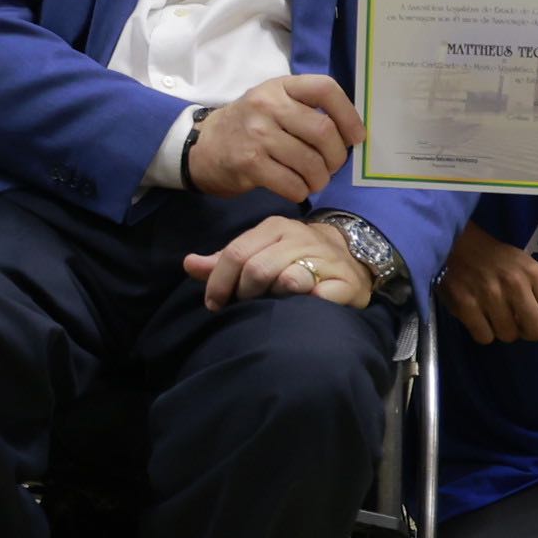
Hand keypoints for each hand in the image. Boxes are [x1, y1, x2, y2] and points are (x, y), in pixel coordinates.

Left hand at [183, 216, 373, 312]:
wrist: (349, 256)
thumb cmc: (293, 257)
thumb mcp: (258, 251)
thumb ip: (224, 260)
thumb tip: (188, 264)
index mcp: (273, 228)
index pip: (236, 253)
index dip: (219, 282)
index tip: (214, 304)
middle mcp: (299, 238)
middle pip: (258, 268)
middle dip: (244, 293)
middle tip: (244, 306)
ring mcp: (324, 258)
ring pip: (288, 279)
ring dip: (273, 298)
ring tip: (271, 305)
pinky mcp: (345, 281)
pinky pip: (321, 295)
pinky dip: (308, 304)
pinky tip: (302, 310)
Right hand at [189, 74, 366, 200]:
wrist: (203, 146)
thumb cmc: (249, 125)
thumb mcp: (273, 102)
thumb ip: (306, 109)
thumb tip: (350, 134)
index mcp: (280, 86)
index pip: (325, 89)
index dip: (348, 115)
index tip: (356, 137)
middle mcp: (268, 105)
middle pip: (323, 131)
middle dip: (336, 157)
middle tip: (331, 167)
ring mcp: (257, 134)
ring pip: (310, 162)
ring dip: (320, 179)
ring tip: (314, 181)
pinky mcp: (249, 163)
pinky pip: (291, 183)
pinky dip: (301, 191)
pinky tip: (296, 188)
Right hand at [441, 223, 537, 367]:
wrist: (456, 243)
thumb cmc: (498, 259)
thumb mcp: (528, 270)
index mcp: (534, 274)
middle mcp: (514, 283)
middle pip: (535, 331)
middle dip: (528, 331)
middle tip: (517, 319)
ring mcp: (488, 294)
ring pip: (508, 336)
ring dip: (502, 329)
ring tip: (493, 310)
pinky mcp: (464, 303)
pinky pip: (484, 337)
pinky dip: (482, 331)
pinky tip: (477, 313)